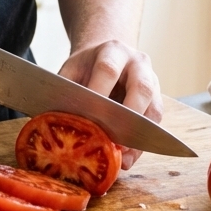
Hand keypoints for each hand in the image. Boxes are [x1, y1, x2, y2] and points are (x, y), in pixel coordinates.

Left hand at [59, 40, 162, 169]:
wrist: (107, 56)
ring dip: (138, 136)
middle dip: (128, 116)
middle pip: (141, 88)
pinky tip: (128, 158)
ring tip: (123, 157)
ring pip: (153, 109)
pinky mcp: (157, 101)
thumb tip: (54, 120)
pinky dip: (141, 144)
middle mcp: (138, 64)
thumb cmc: (87, 67)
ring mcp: (152, 82)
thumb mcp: (72, 69)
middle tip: (114, 141)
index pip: (108, 69)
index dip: (99, 92)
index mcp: (113, 51)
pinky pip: (154, 125)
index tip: (90, 115)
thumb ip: (65, 90)